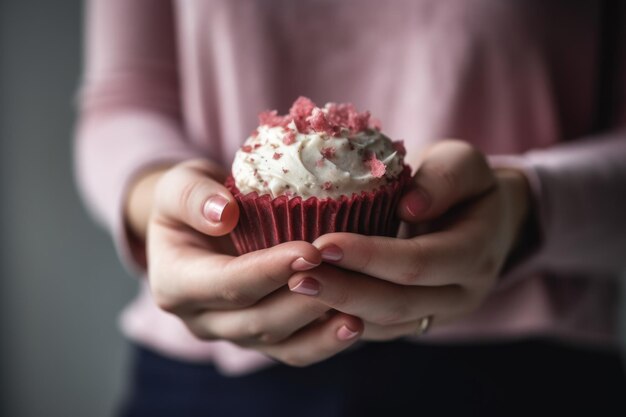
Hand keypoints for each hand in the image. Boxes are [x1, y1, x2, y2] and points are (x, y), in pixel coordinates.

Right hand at [130, 159, 362, 365]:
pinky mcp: (259, 339)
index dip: (269, 271)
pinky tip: (354, 325)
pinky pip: (293, 350)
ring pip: (279, 343)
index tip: (310, 251)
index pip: (226, 284)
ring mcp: (232, 334)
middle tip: (345, 275)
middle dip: (303, 299)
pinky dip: (324, 342)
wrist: (200, 223)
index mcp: (174, 283)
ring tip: (358, 308)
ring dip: (319, 327)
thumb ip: (192, 197)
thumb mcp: (178, 186)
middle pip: (257, 320)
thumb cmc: (193, 199)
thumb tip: (223, 214)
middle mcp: (201, 319)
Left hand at [286, 140, 529, 339]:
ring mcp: (439, 314)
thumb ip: (445, 178)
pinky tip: (308, 306)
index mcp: (477, 253)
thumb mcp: (464, 163)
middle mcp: (461, 294)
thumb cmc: (463, 185)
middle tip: (296, 276)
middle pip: (398, 303)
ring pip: (384, 324)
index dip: (371, 257)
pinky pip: (377, 330)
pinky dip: (341, 320)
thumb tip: (410, 206)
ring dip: (337, 310)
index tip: (324, 244)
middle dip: (344, 292)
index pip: (420, 262)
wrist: (481, 220)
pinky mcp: (416, 322)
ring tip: (295, 288)